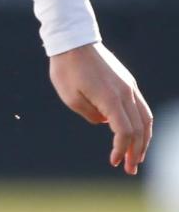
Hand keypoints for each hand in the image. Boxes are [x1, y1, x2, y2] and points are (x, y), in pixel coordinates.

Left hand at [49, 43, 152, 174]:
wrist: (73, 42)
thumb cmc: (66, 70)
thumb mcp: (71, 98)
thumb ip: (90, 114)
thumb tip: (105, 122)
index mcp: (111, 98)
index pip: (124, 131)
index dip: (120, 149)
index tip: (112, 162)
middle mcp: (126, 93)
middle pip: (139, 128)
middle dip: (135, 151)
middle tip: (129, 170)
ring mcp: (129, 86)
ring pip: (145, 118)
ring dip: (143, 140)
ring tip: (137, 156)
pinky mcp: (127, 82)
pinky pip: (140, 107)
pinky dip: (141, 124)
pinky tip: (135, 134)